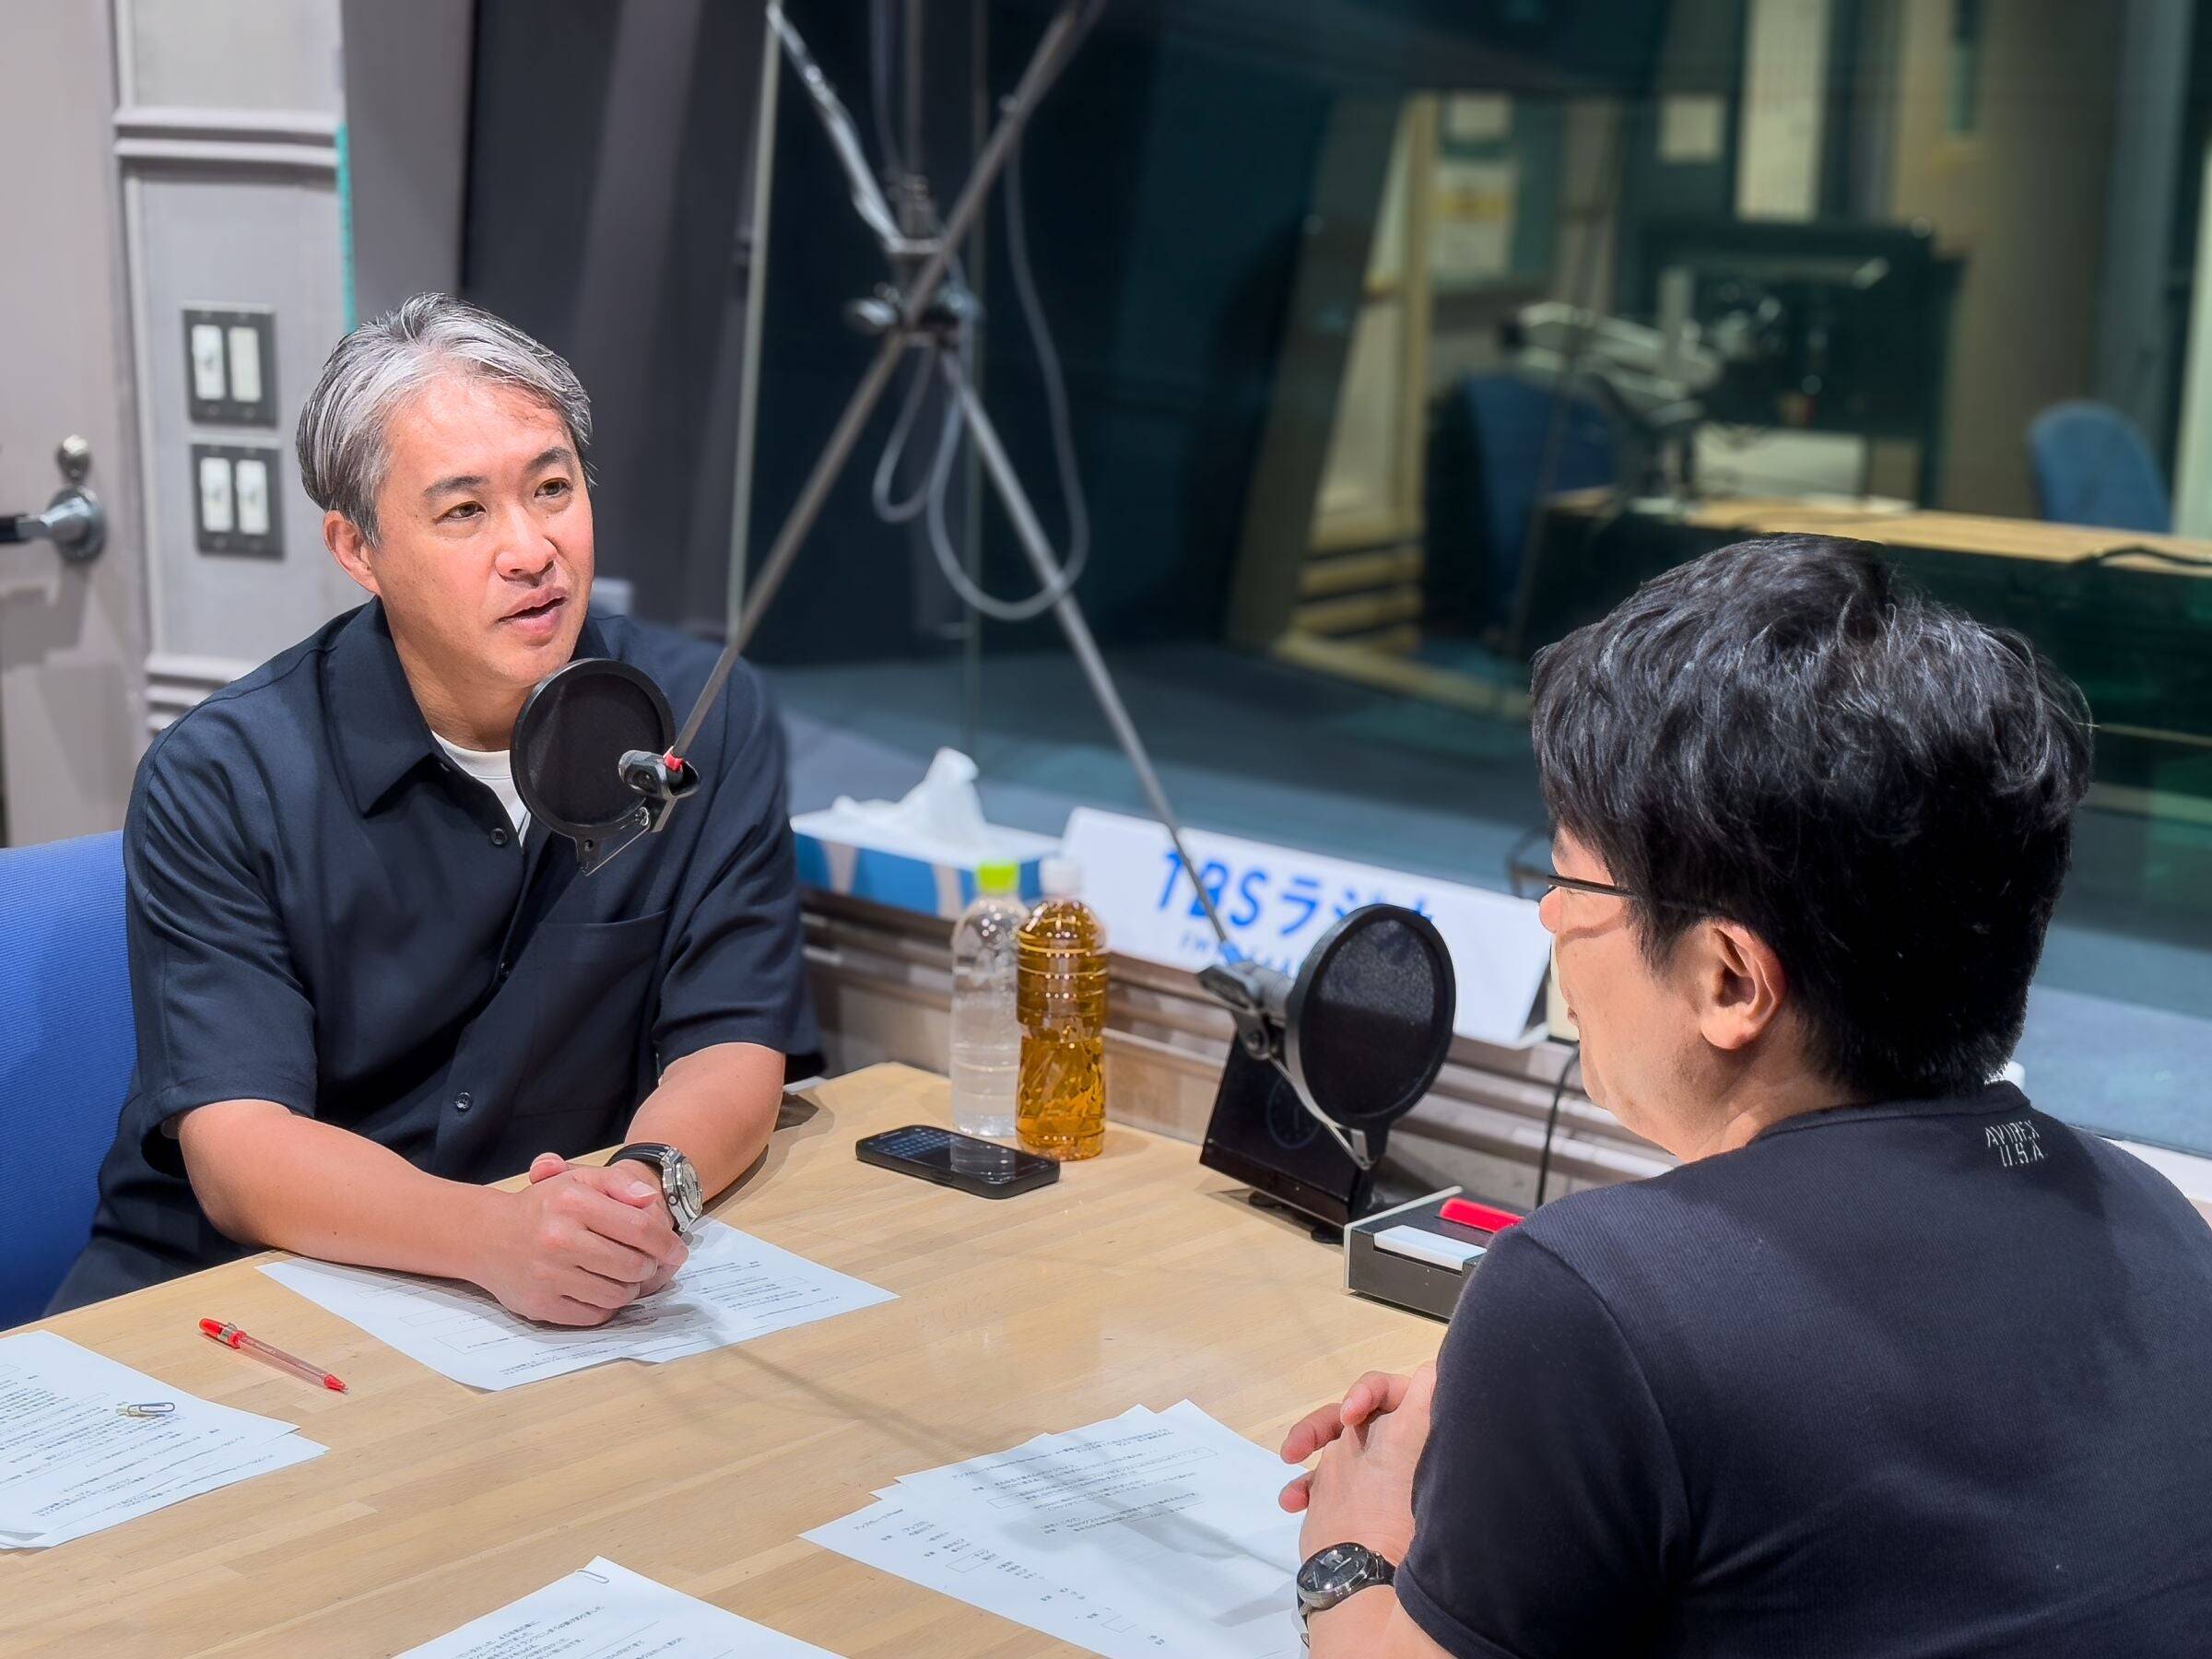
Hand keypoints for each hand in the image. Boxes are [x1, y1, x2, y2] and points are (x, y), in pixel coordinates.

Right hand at [472, 1155, 687, 1325]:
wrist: (487, 1235)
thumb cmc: (543, 1205)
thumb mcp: (578, 1179)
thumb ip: (618, 1184)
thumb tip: (651, 1200)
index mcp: (573, 1202)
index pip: (640, 1228)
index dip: (667, 1242)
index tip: (678, 1250)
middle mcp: (559, 1238)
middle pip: (634, 1265)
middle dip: (650, 1266)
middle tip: (647, 1263)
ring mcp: (549, 1275)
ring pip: (618, 1294)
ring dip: (630, 1288)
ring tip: (624, 1275)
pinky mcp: (541, 1305)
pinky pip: (595, 1314)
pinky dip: (607, 1305)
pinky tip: (602, 1290)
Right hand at [1284, 1362, 1435, 1563]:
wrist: (1363, 1575)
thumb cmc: (1385, 1506)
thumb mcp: (1408, 1443)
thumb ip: (1424, 1401)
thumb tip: (1436, 1368)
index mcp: (1405, 1434)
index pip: (1388, 1391)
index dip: (1367, 1391)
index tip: (1353, 1414)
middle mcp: (1386, 1450)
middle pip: (1352, 1413)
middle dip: (1324, 1419)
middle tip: (1306, 1443)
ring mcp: (1362, 1476)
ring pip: (1329, 1440)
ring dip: (1305, 1440)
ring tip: (1290, 1457)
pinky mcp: (1340, 1501)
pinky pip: (1315, 1480)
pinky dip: (1301, 1485)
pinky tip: (1293, 1501)